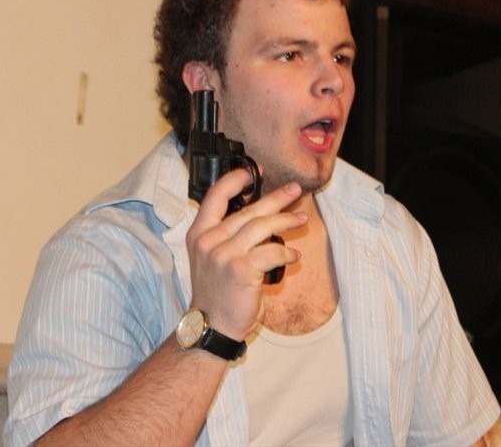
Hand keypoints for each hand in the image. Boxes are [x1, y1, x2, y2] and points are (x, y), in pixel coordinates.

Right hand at [186, 168, 304, 339]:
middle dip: (275, 198)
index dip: (236, 180)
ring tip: (302, 219)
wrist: (211, 326)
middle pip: (247, 210)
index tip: (255, 172)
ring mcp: (224, 254)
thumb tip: (259, 215)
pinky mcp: (241, 268)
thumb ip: (226, 236)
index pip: (216, 196)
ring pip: (263, 226)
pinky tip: (294, 256)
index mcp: (198, 234)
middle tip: (294, 190)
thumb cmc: (217, 293)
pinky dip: (287, 252)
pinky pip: (272, 251)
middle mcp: (208, 240)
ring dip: (286, 221)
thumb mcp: (211, 258)